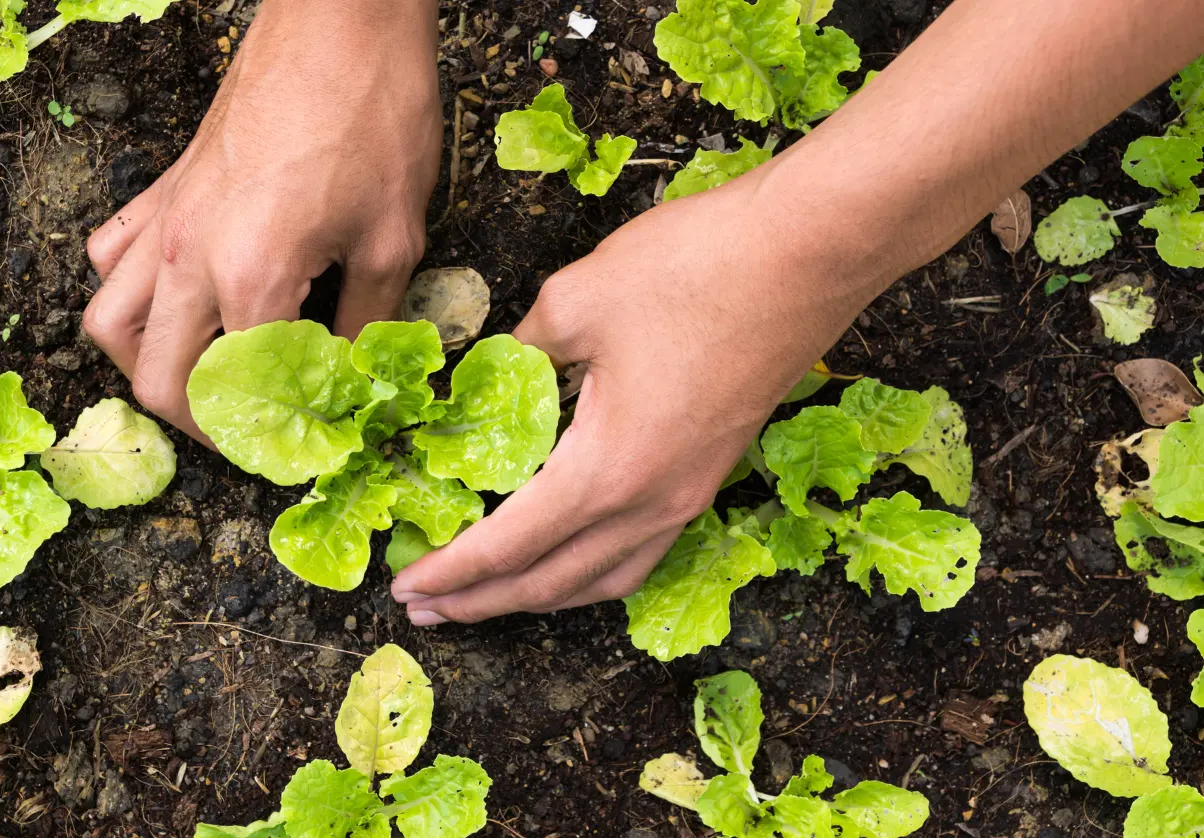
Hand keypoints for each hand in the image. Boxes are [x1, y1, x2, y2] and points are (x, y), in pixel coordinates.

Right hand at [82, 0, 441, 440]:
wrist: (338, 21)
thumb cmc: (375, 116)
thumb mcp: (394, 238)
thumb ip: (367, 325)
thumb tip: (354, 382)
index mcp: (251, 277)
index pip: (239, 395)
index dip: (272, 438)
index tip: (302, 447)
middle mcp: (190, 256)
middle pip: (156, 379)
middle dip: (199, 424)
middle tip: (249, 431)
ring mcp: (166, 220)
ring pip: (109, 323)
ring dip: (146, 365)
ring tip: (199, 376)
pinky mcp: (163, 188)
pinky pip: (113, 256)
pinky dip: (128, 293)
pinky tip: (175, 299)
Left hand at [390, 172, 873, 623]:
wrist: (812, 250)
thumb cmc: (696, 268)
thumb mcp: (575, 300)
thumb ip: (517, 352)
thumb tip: (484, 376)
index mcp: (608, 470)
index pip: (509, 545)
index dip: (451, 572)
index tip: (405, 587)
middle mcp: (652, 503)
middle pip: (552, 582)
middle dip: (482, 601)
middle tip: (424, 607)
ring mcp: (690, 494)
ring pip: (602, 579)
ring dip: (538, 595)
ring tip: (487, 597)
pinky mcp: (712, 473)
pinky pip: (640, 553)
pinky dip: (590, 572)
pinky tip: (568, 556)